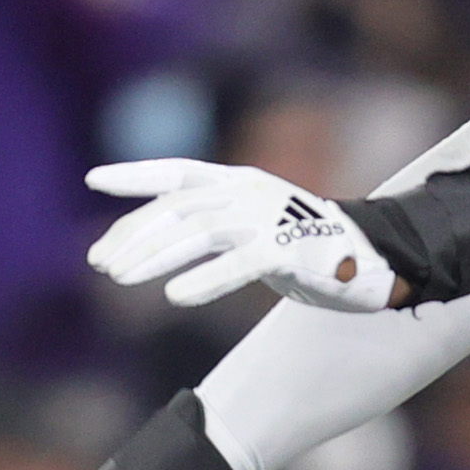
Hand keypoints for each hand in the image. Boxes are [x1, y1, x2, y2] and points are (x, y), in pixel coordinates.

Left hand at [87, 160, 397, 311]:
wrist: (376, 260)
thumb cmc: (309, 248)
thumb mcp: (255, 227)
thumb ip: (214, 227)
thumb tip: (158, 243)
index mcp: (240, 182)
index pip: (179, 172)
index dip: (136, 174)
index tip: (93, 180)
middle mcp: (250, 193)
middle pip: (179, 208)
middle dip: (134, 234)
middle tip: (100, 263)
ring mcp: (271, 219)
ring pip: (200, 230)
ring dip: (154, 255)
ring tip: (120, 277)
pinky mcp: (291, 251)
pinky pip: (241, 265)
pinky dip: (206, 279)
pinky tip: (175, 297)